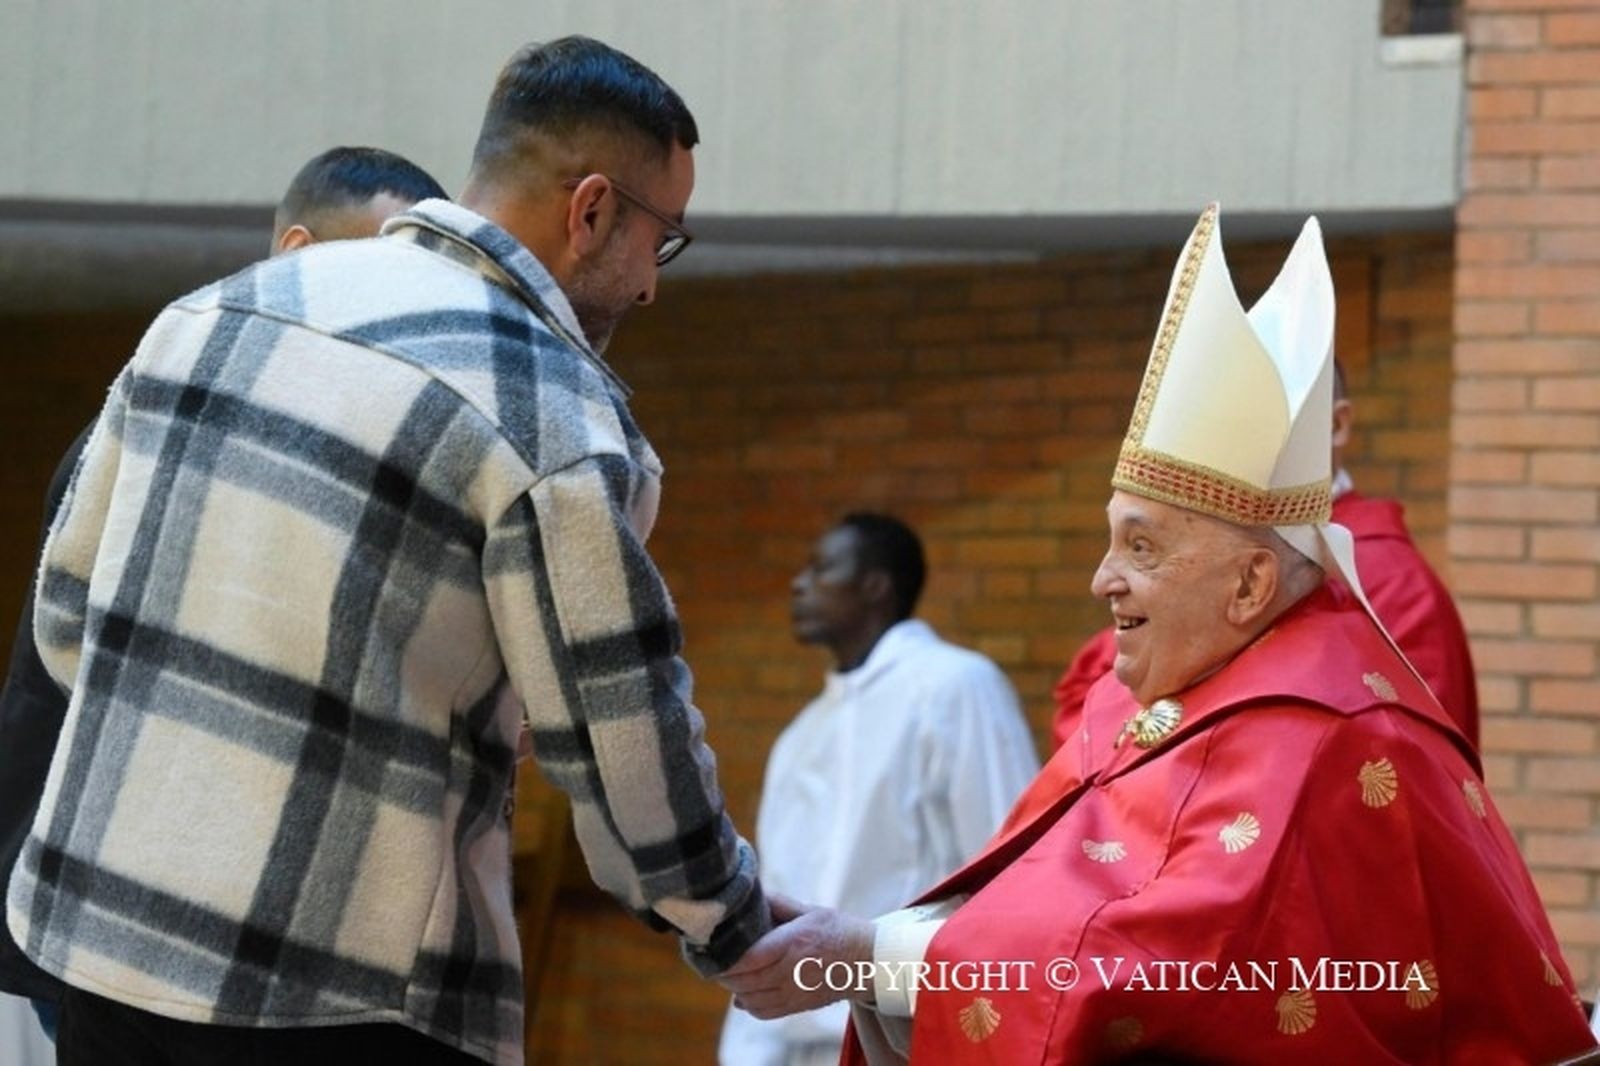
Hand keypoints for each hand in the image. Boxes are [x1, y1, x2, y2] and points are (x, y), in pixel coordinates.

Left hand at [719, 897, 875, 1019]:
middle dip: (725, 973)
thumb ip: (779, 904)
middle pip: (745, 980)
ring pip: (751, 998)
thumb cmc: (839, 931)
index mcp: (794, 942)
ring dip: (734, 989)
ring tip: (727, 974)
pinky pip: (765, 1012)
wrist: (868, 961)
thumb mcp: (810, 910)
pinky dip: (748, 1005)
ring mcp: (796, 992)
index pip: (750, 958)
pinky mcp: (799, 1005)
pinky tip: (744, 993)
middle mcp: (793, 970)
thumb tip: (753, 892)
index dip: (727, 959)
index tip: (713, 950)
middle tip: (713, 961)